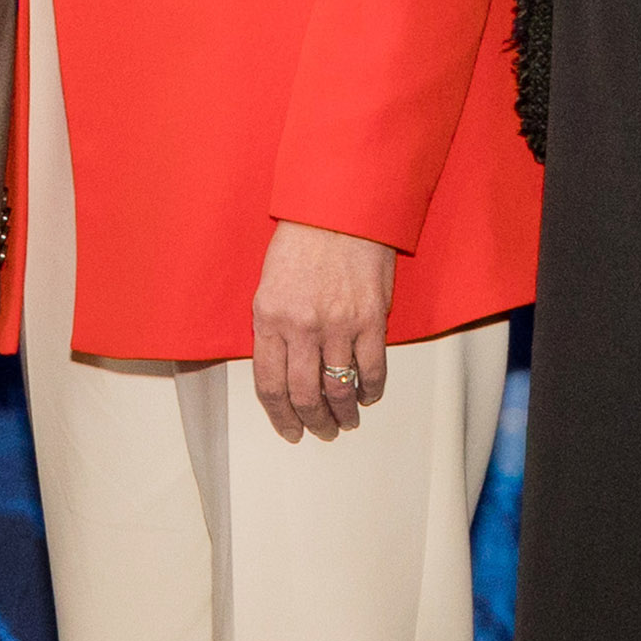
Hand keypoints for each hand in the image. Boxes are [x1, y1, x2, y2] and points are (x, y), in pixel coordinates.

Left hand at [250, 219, 399, 444]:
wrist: (340, 208)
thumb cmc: (301, 241)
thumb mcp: (269, 284)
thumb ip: (273, 327)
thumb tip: (284, 368)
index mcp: (268, 318)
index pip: (269, 384)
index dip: (280, 416)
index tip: (289, 430)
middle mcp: (301, 327)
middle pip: (304, 395)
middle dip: (312, 423)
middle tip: (320, 432)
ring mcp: (338, 326)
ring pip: (339, 390)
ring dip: (343, 414)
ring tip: (345, 423)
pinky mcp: (371, 320)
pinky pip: (372, 370)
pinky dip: (371, 391)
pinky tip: (368, 397)